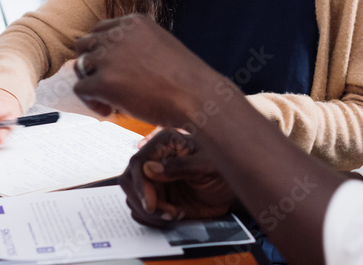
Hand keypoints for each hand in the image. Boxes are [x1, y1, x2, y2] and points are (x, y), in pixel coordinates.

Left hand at [73, 14, 233, 128]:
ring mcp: (108, 57)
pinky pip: (81, 89)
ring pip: (80, 66)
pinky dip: (91, 102)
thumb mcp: (161, 45)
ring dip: (91, 83)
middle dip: (91, 64)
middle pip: (85, 44)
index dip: (102, 50)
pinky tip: (109, 110)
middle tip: (106, 84)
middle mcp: (118, 34)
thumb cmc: (186, 79)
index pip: (101, 29)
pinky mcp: (103, 81)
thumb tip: (118, 61)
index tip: (113, 68)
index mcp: (133, 22)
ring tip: (109, 100)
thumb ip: (138, 45)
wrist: (197, 97)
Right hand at [120, 128, 234, 227]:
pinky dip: (152, 219)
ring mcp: (154, 179)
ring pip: (133, 197)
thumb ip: (180, 166)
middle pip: (130, 180)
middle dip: (143, 201)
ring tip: (175, 214)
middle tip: (165, 214)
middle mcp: (155, 159)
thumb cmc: (223, 169)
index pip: (138, 162)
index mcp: (165, 143)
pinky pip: (141, 209)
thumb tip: (149, 168)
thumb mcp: (207, 165)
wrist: (232, 190)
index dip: (141, 185)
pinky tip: (174, 215)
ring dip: (150, 212)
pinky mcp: (157, 196)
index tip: (151, 205)